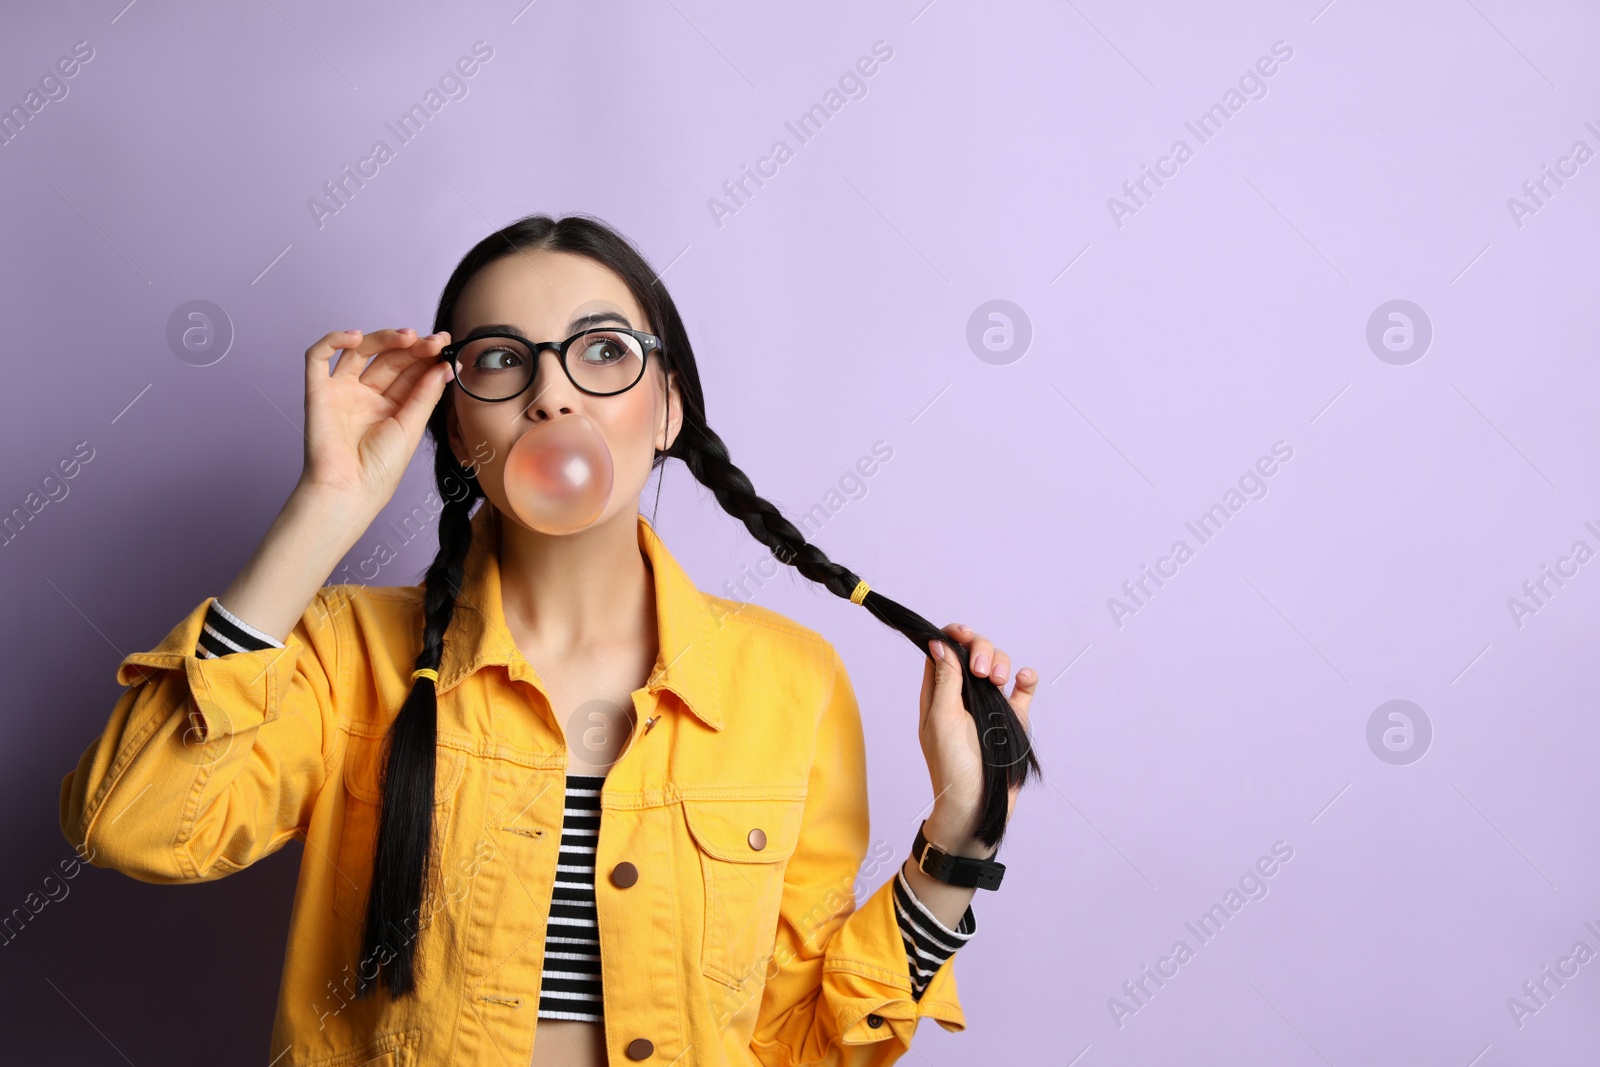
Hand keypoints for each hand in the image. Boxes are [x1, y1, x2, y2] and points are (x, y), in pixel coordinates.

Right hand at [295, 327, 454, 511]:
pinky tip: (354, 336)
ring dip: (383, 338)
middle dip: (413, 347)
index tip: (446, 343)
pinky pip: (318, 358)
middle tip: (434, 341)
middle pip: (390, 358)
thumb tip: (444, 365)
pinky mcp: (318, 391)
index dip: (426, 355)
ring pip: (360, 351)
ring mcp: (342, 391)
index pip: (410, 371)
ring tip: (407, 337)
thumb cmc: (381, 469)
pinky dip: (333, 340)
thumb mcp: (411, 427)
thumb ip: (425, 394)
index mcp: (392, 405)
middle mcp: (367, 395)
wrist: (350, 490)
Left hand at [917, 623, 1034, 856]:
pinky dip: (1025, 679)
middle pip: (972, 653)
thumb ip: (944, 680)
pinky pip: (1022, 690)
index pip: (942, 652)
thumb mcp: (941, 719)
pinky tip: (1022, 679)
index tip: (962, 634)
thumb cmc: (953, 766)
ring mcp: (989, 706)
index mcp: (938, 694)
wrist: (978, 805)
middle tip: (982, 672)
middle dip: (980, 650)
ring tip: (1000, 682)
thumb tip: (939, 644)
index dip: (952, 637)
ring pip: (998, 666)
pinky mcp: (1012, 719)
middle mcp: (963, 696)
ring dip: (1001, 663)